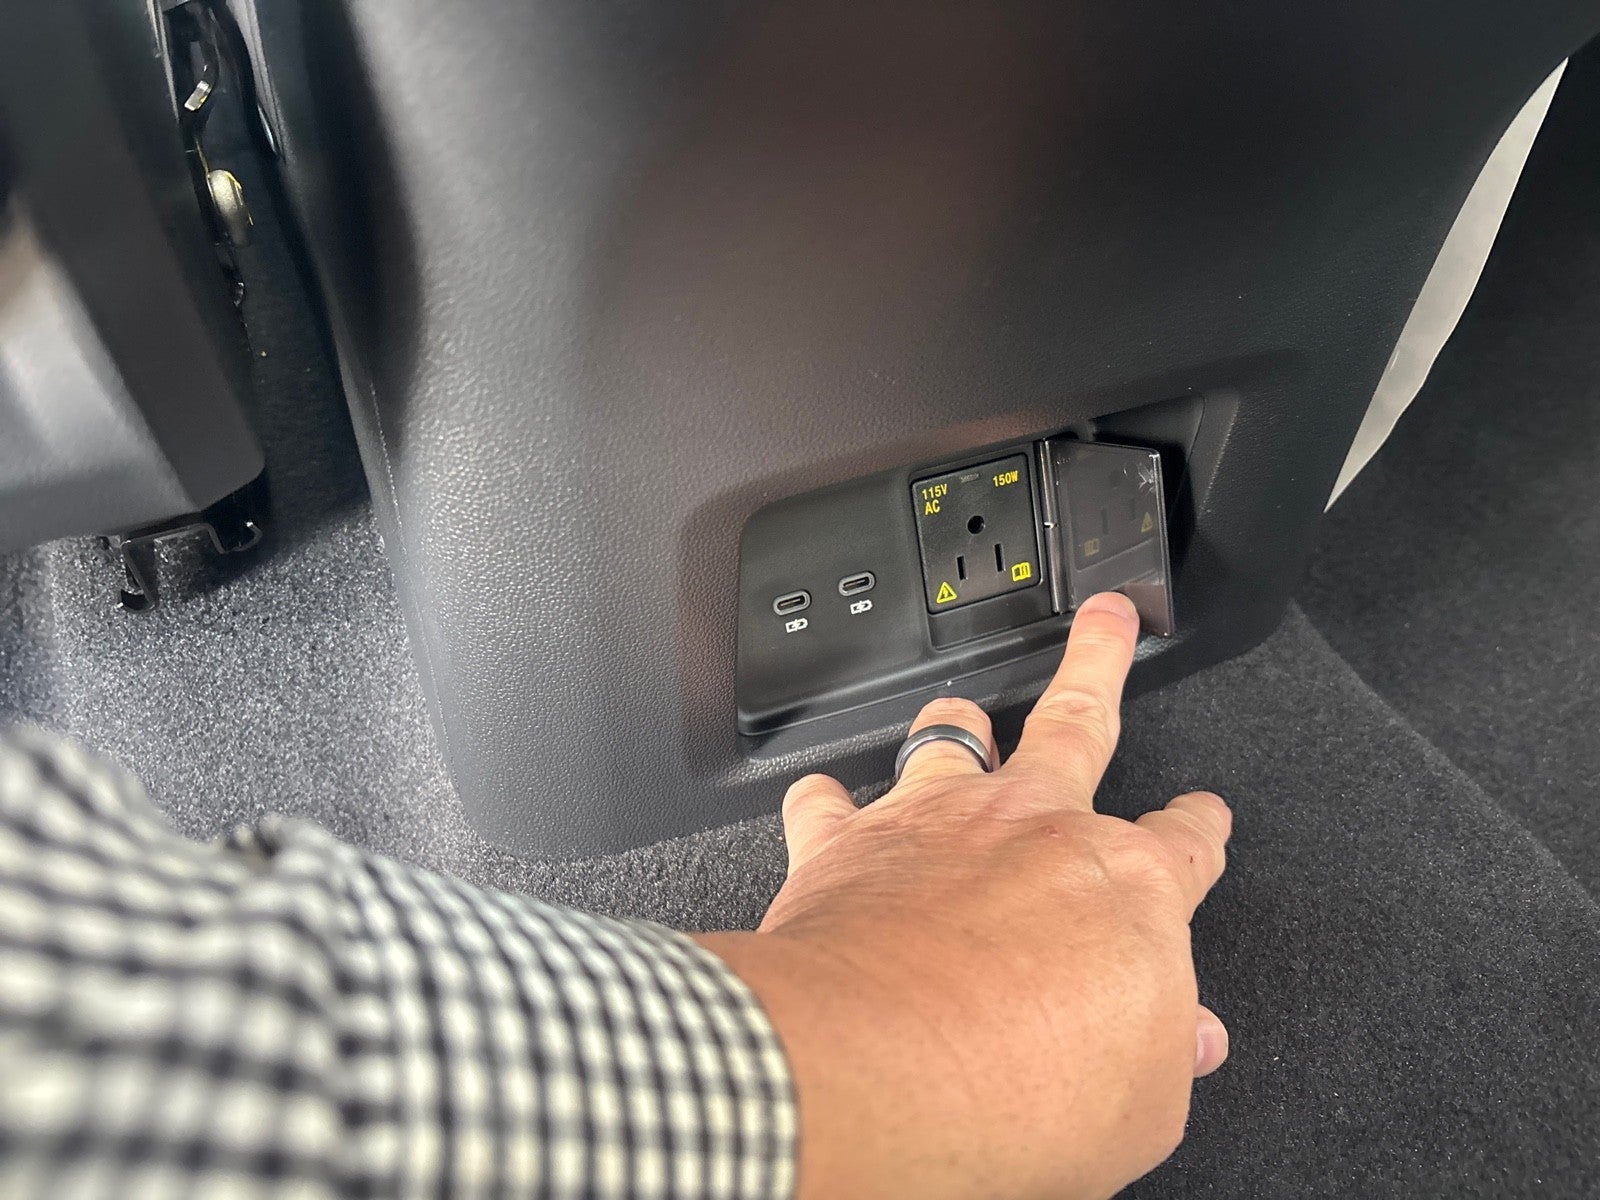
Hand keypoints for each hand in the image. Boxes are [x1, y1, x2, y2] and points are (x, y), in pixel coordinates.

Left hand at [698, 592, 1229, 1199]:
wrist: (883, 1069)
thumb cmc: (1015, 1089)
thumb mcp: (1140, 1103)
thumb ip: (1164, 1052)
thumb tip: (1186, 1040)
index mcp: (1125, 886)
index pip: (1184, 844)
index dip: (1199, 828)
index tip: (1203, 818)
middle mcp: (1033, 829)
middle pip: (1080, 723)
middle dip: (1100, 665)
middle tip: (1109, 624)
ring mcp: (937, 825)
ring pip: (951, 737)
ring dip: (955, 722)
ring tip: (960, 710)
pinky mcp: (846, 847)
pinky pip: (827, 801)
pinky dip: (824, 800)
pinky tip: (823, 799)